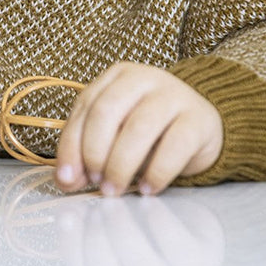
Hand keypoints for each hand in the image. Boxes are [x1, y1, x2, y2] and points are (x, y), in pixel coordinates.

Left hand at [55, 62, 222, 195]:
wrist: (200, 125)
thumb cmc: (149, 130)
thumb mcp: (114, 134)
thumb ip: (87, 151)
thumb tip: (65, 180)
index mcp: (116, 76)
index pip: (85, 106)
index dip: (72, 144)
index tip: (67, 177)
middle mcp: (143, 77)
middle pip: (107, 111)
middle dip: (95, 152)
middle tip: (96, 181)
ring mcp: (173, 94)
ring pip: (139, 127)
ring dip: (121, 165)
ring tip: (115, 189)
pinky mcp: (198, 118)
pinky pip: (174, 145)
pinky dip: (157, 172)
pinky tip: (148, 188)